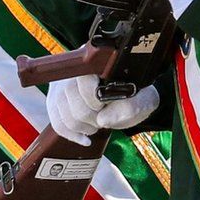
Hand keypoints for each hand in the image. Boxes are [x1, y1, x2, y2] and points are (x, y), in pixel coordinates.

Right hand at [46, 74, 160, 143]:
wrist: (130, 99)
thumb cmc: (137, 96)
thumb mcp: (143, 100)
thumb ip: (129, 107)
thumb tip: (103, 119)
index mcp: (97, 61)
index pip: (82, 79)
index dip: (94, 99)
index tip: (106, 105)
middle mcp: (74, 69)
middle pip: (70, 99)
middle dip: (90, 116)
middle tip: (104, 118)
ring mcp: (61, 84)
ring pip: (62, 113)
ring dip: (82, 126)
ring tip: (97, 124)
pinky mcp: (55, 99)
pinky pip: (56, 122)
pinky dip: (71, 134)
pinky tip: (85, 138)